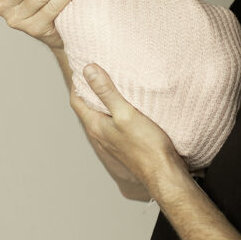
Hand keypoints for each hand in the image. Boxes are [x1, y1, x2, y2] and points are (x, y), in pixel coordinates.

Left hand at [70, 63, 188, 193]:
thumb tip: (88, 70)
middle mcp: (100, 135)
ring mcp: (112, 141)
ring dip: (104, 101)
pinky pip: (114, 123)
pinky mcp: (125, 145)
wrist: (163, 173)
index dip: (78, 82)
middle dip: (90, 89)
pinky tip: (129, 106)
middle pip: (88, 108)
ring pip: (101, 116)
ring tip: (114, 84)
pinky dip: (116, 111)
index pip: (77, 100)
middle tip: (99, 71)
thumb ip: (107, 92)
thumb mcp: (126, 113)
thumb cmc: (147, 146)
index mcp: (96, 126)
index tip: (84, 66)